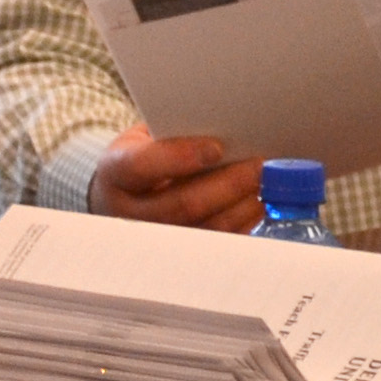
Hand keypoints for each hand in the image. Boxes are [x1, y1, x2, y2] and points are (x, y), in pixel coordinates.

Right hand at [88, 129, 268, 231]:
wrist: (121, 194)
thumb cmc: (142, 155)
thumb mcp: (144, 136)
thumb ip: (173, 133)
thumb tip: (225, 128)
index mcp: (115, 173)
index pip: (142, 167)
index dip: (179, 157)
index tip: (216, 147)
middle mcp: (129, 212)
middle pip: (181, 204)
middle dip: (226, 185)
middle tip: (258, 166)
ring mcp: (154, 238)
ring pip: (204, 228)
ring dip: (241, 207)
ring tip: (264, 184)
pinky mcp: (179, 253)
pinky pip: (217, 242)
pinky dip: (242, 223)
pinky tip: (257, 204)